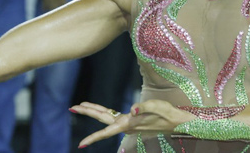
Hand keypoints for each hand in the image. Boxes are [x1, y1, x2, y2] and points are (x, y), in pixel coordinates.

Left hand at [70, 100, 194, 147]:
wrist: (177, 121)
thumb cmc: (168, 114)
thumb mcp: (158, 107)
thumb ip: (144, 107)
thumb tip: (131, 109)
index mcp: (129, 124)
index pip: (107, 131)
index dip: (93, 137)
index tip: (81, 144)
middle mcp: (126, 124)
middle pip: (102, 119)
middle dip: (86, 113)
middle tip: (71, 107)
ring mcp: (128, 122)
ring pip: (106, 117)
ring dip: (93, 111)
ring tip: (80, 106)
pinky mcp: (131, 120)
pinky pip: (113, 116)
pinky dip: (103, 111)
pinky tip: (100, 111)